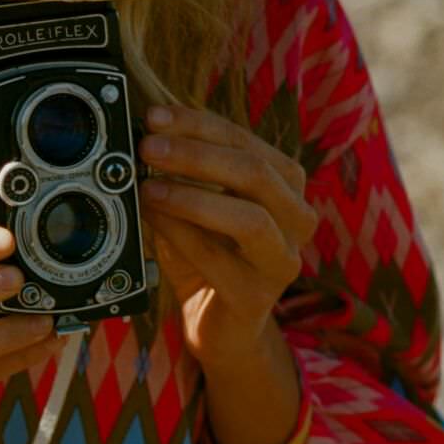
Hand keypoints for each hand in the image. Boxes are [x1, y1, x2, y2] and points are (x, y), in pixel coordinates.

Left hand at [137, 103, 314, 369]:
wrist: (219, 326)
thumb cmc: (208, 258)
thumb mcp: (197, 206)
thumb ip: (183, 173)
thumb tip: (146, 133)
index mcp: (286, 187)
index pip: (246, 141)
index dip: (198, 124)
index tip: (155, 116)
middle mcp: (297, 220)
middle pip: (256, 172)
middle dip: (196, 155)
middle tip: (149, 147)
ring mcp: (282, 261)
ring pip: (250, 217)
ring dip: (192, 196)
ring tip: (148, 186)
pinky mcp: (257, 297)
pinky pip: (220, 259)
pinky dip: (181, 233)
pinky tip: (154, 218)